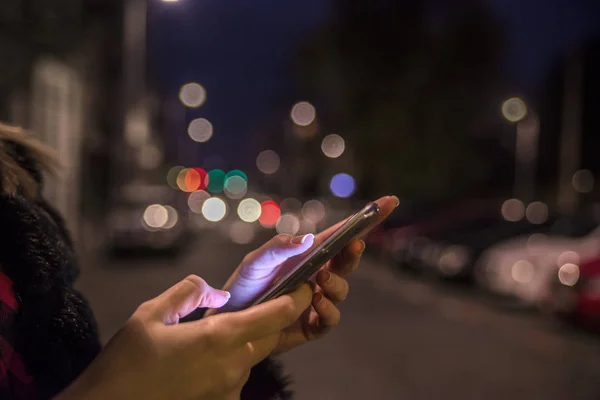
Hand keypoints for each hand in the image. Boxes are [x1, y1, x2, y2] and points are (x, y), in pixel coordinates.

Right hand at [56, 275, 312, 399]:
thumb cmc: (126, 362)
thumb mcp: (150, 314)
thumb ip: (188, 293)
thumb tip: (215, 292)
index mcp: (219, 339)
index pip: (276, 316)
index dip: (297, 298)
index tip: (306, 284)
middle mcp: (232, 367)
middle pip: (270, 336)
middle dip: (274, 318)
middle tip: (265, 301)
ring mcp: (229, 389)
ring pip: (252, 356)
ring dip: (246, 341)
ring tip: (215, 333)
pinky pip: (235, 375)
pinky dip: (229, 361)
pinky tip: (200, 360)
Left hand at [209, 195, 398, 352]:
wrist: (230, 324)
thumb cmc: (242, 287)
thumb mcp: (255, 262)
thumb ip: (278, 248)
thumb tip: (307, 238)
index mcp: (306, 255)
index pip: (340, 234)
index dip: (365, 219)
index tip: (389, 201)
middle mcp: (316, 275)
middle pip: (346, 261)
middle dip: (353, 253)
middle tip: (352, 246)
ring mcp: (317, 300)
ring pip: (341, 291)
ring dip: (336, 286)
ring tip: (319, 284)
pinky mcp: (311, 324)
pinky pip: (330, 320)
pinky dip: (328, 313)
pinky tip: (315, 306)